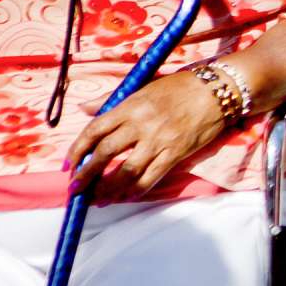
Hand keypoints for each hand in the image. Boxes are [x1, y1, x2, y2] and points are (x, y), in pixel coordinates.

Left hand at [68, 71, 231, 199]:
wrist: (217, 91)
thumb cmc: (180, 87)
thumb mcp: (143, 87)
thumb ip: (112, 99)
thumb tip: (84, 109)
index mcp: (130, 106)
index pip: (95, 130)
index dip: (77, 149)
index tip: (68, 164)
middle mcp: (141, 124)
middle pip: (105, 154)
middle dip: (86, 174)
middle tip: (75, 189)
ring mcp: (159, 141)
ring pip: (126, 171)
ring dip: (108, 188)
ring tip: (97, 199)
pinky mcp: (176, 153)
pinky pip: (152, 177)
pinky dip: (136, 190)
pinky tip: (126, 197)